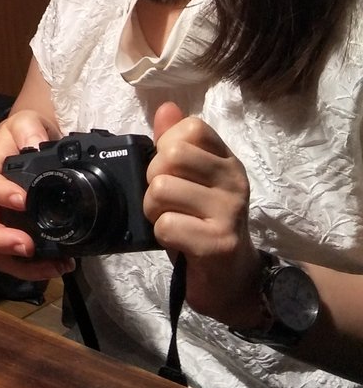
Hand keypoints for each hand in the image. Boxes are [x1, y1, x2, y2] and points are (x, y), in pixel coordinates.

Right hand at [0, 110, 75, 281]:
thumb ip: (28, 129)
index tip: (23, 201)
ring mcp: (6, 220)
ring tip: (52, 265)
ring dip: (21, 264)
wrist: (36, 142)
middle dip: (0, 240)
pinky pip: (21, 259)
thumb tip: (35, 144)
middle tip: (26, 245)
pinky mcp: (23, 233)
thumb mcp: (25, 121)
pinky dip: (38, 268)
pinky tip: (62, 264)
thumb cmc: (25, 133)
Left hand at [144, 101, 260, 325]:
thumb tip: (166, 107)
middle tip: (166, 202)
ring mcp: (229, 211)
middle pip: (170, 155)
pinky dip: (161, 234)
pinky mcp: (219, 242)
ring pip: (161, 188)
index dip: (166, 147)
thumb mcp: (191, 181)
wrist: (233, 280)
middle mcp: (234, 180)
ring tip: (171, 221)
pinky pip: (167, 224)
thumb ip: (175, 144)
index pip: (190, 127)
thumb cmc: (204, 225)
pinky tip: (178, 241)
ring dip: (154, 210)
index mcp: (226, 161)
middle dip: (153, 180)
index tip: (171, 172)